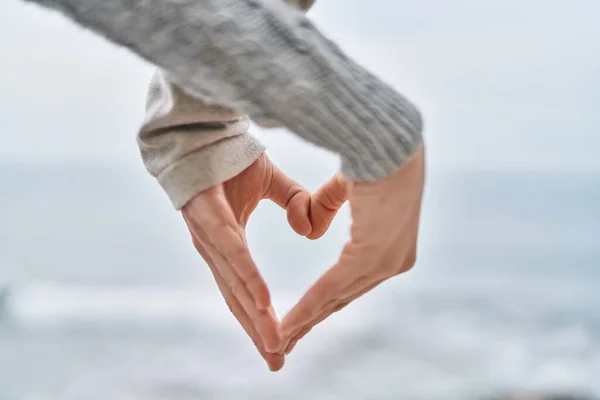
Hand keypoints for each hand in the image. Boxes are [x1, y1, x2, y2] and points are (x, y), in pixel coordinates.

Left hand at [181, 153, 341, 370]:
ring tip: (272, 343)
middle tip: (276, 362)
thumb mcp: (272, 183)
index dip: (261, 317)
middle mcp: (215, 245)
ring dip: (253, 315)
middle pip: (236, 297)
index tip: (282, 342)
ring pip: (233, 282)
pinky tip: (261, 301)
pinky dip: (246, 277)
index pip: (244, 288)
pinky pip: (230, 252)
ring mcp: (208, 232)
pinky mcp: (206, 215)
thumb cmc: (232, 156)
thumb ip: (293, 203)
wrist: (203, 124)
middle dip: (256, 332)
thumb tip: (311, 229)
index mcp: (227, 241)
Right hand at [280, 146, 425, 354]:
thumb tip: (311, 230)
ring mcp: (387, 262)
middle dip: (309, 322)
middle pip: (341, 299)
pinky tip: (288, 324)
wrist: (391, 137)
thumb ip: (326, 207)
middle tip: (283, 344)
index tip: (298, 319)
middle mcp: (392, 262)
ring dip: (303, 322)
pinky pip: (333, 287)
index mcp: (389, 246)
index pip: (349, 282)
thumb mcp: (344, 187)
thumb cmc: (373, 153)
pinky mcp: (375, 255)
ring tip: (278, 341)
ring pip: (334, 299)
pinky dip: (308, 307)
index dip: (321, 302)